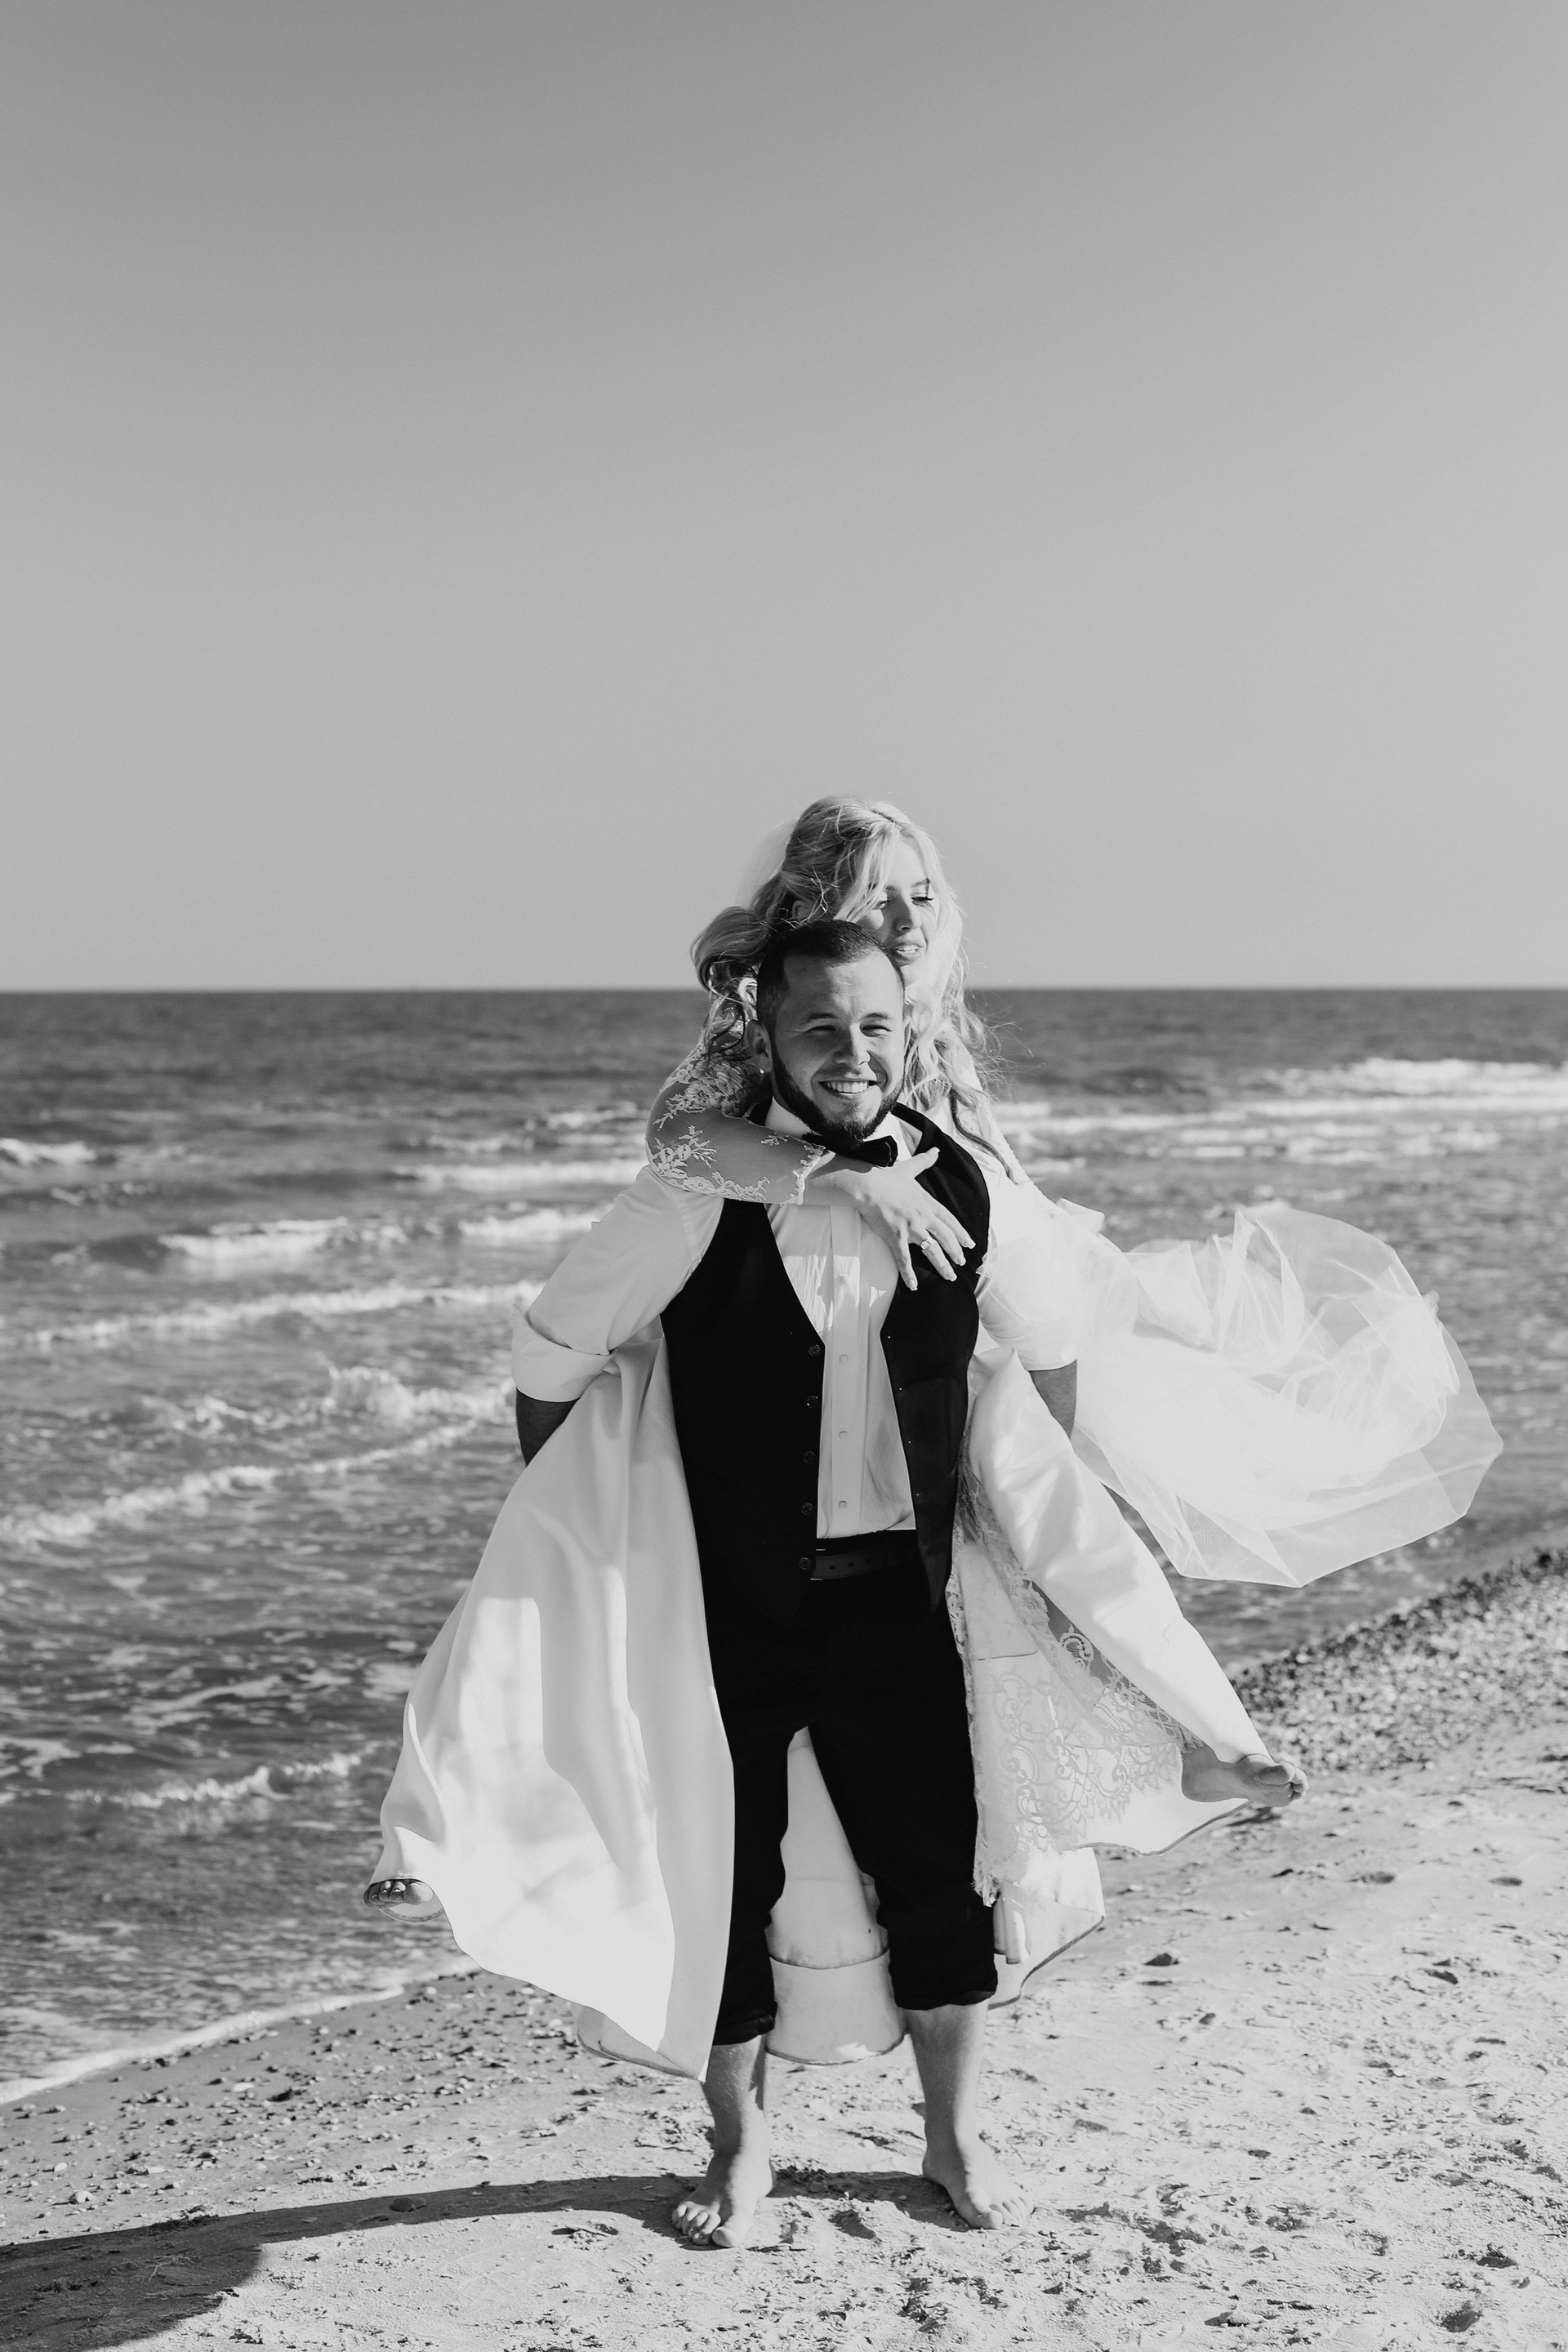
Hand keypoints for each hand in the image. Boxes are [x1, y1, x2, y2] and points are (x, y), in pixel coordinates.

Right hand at [816, 1150, 974, 1288]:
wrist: (867, 1184)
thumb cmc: (887, 1176)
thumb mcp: (909, 1168)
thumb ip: (925, 1161)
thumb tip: (936, 1149)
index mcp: (928, 1203)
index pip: (950, 1221)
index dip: (961, 1233)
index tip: (970, 1244)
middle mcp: (924, 1217)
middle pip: (946, 1238)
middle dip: (956, 1252)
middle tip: (962, 1263)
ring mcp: (911, 1228)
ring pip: (932, 1251)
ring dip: (942, 1265)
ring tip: (950, 1276)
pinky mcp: (896, 1237)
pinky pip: (905, 1260)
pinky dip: (909, 1274)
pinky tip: (914, 1286)